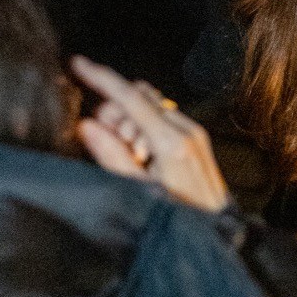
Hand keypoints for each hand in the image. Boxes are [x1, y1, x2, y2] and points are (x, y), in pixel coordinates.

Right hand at [71, 56, 230, 213]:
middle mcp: (187, 129)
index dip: (101, 77)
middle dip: (115, 111)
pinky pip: (163, 118)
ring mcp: (195, 132)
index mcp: (172, 141)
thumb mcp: (139, 192)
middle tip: (113, 145)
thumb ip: (112, 157)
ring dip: (130, 121)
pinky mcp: (197, 139)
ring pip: (150, 105)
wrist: (218, 234)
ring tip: (132, 158)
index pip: (130, 96)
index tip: (78, 63)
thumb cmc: (178, 218)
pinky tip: (143, 158)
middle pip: (138, 96)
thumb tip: (87, 125)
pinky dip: (145, 128)